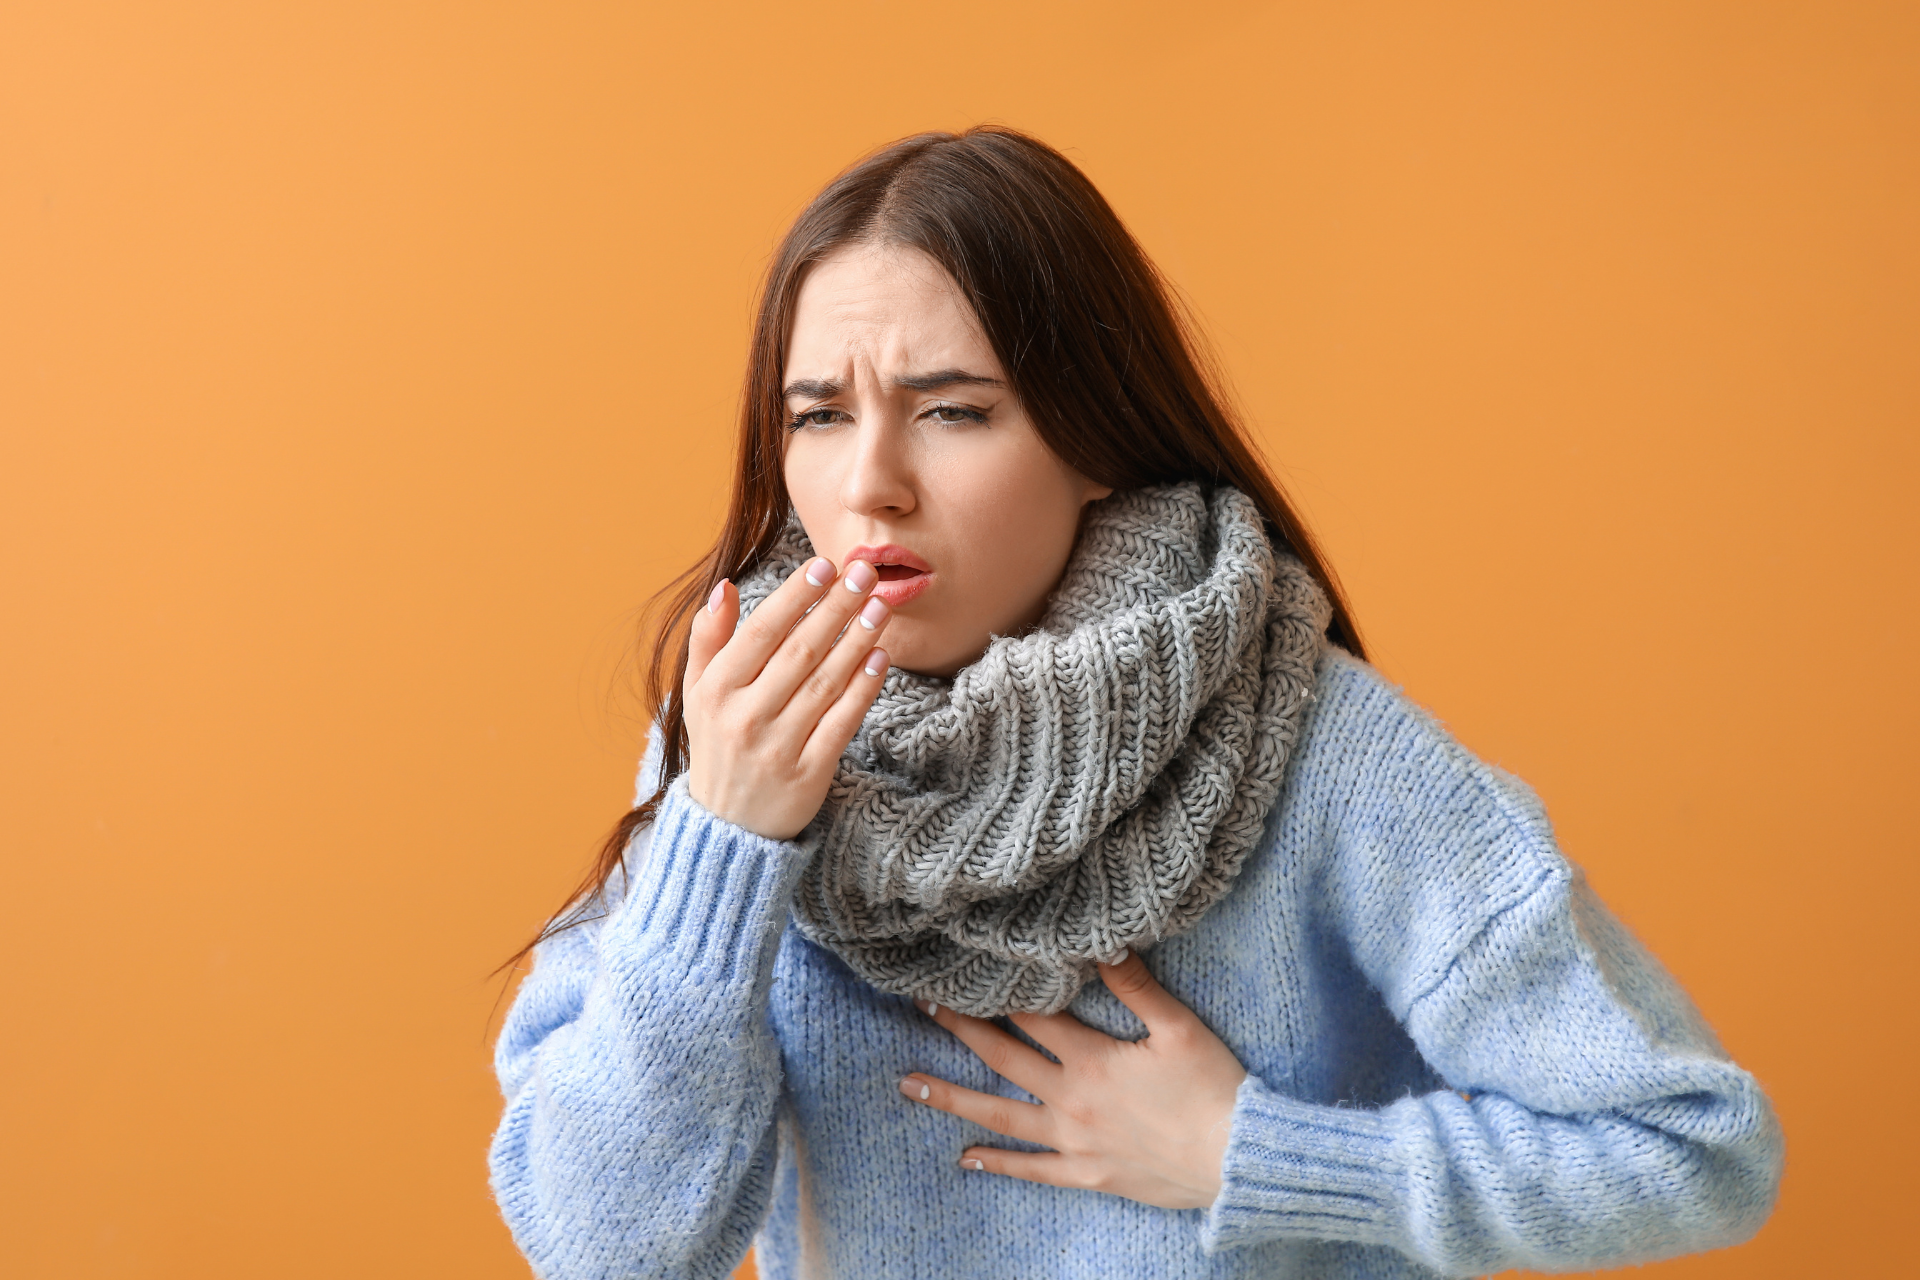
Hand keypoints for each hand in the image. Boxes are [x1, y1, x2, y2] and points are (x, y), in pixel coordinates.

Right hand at [683, 556, 890, 840]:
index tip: (824, 565)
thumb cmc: (718, 744)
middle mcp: (745, 717)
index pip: (761, 632)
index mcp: (715, 691)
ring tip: (880, 607)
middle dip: (835, 607)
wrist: (727, 827)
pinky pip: (842, 722)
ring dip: (857, 641)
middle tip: (864, 573)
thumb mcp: (697, 693)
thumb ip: (709, 638)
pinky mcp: (808, 774)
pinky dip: (863, 688)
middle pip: (800, 651)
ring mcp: (778, 747)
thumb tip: (727, 587)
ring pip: (826, 683)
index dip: (795, 596)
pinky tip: (881, 657)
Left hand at [899, 953, 1246, 1209]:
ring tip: (909, 1085)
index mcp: (1091, 1058)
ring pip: (1001, 1116)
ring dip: (953, 1098)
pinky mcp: (1088, 1173)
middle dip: (959, 1030)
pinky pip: (1033, 1171)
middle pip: (1003, 1057)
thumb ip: (1135, 986)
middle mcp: (1071, 1099)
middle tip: (920, 1008)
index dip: (993, 992)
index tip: (956, 972)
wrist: (1239, 1157)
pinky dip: (998, 1164)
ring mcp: (1075, 1140)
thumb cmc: (1214, 1088)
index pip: (1031, 1016)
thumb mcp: (1178, 1027)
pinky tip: (967, 1158)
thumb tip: (1099, 943)